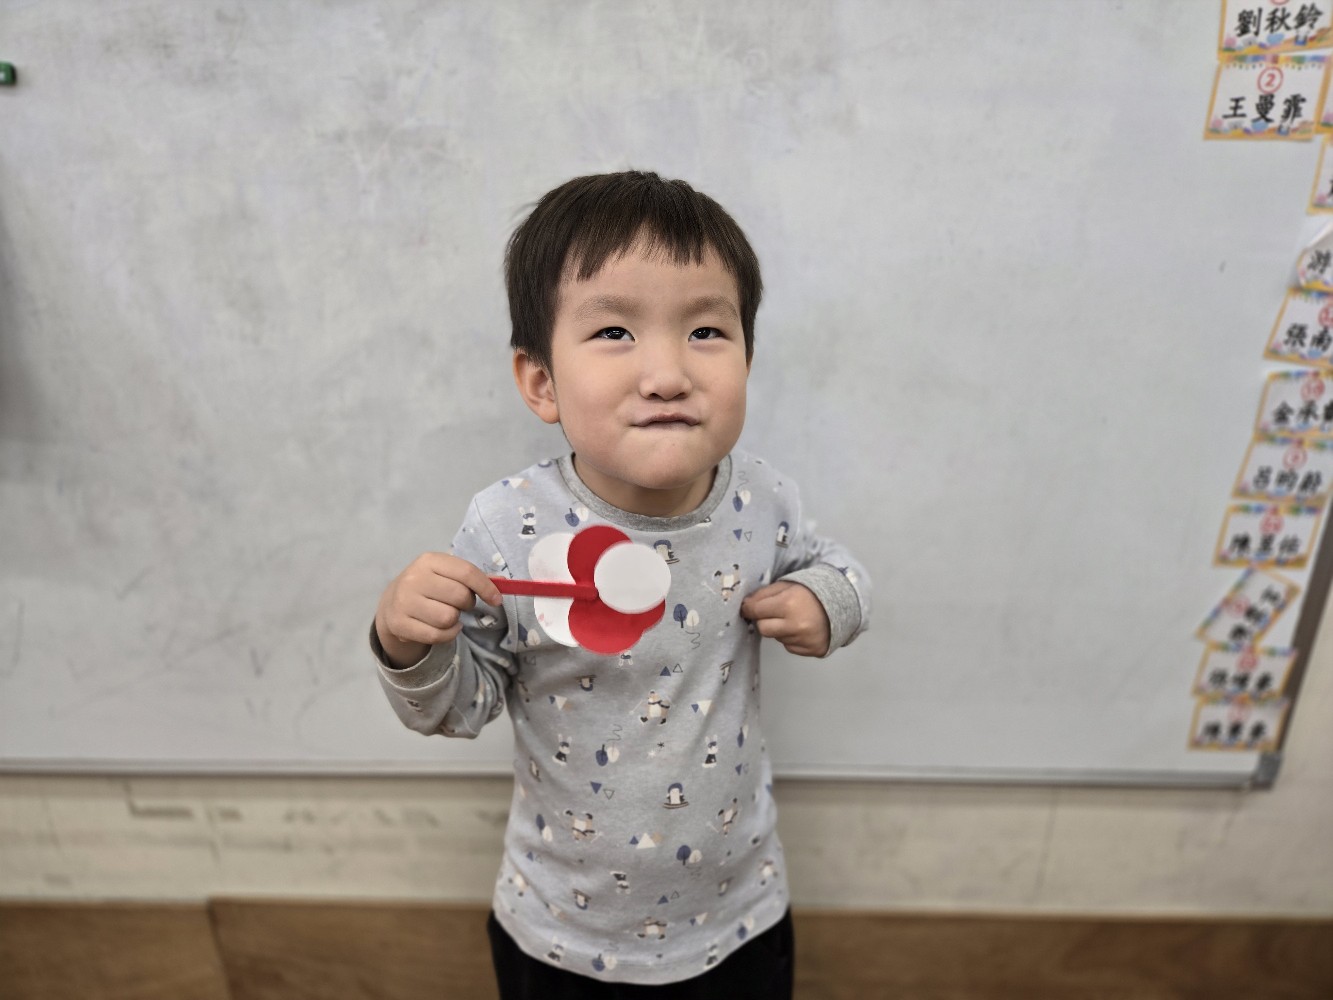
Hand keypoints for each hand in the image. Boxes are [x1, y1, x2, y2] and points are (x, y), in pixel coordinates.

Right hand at [375, 553, 502, 668]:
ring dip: (455, 620)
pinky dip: (448, 634)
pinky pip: (437, 635)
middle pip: (460, 596)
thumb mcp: (445, 574)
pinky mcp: (399, 624)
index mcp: (429, 561)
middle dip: (467, 603)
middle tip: (459, 604)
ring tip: (447, 614)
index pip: (466, 572)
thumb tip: (503, 583)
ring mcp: (404, 602)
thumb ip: (471, 577)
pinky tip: (443, 628)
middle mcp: (414, 578)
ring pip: (449, 618)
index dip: (486, 587)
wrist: (393, 603)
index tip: (496, 599)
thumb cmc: (428, 586)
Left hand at [740, 581, 830, 657]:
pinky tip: (802, 628)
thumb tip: (745, 606)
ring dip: (780, 629)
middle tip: (773, 613)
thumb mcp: (787, 585)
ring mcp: (804, 640)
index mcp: (788, 604)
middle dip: (764, 620)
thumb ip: (764, 594)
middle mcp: (796, 624)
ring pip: (777, 638)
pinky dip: (792, 638)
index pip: (756, 611)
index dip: (749, 608)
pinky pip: (790, 646)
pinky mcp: (811, 650)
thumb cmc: (811, 592)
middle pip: (763, 628)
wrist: (842, 603)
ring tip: (794, 618)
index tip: (747, 608)